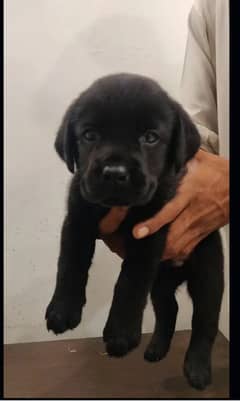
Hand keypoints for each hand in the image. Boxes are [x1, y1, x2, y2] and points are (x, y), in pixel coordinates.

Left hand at [99, 150, 228, 260]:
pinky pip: (184, 251)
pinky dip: (170, 256)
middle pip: (172, 238)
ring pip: (177, 249)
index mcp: (189, 192)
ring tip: (138, 254)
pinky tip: (158, 255)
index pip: (169, 211)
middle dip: (151, 248)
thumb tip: (155, 151)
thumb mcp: (197, 160)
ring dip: (158, 254)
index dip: (153, 223)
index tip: (137, 232)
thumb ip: (176, 158)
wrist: (237, 187)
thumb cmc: (217, 172)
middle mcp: (192, 213)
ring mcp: (197, 226)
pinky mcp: (201, 235)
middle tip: (128, 248)